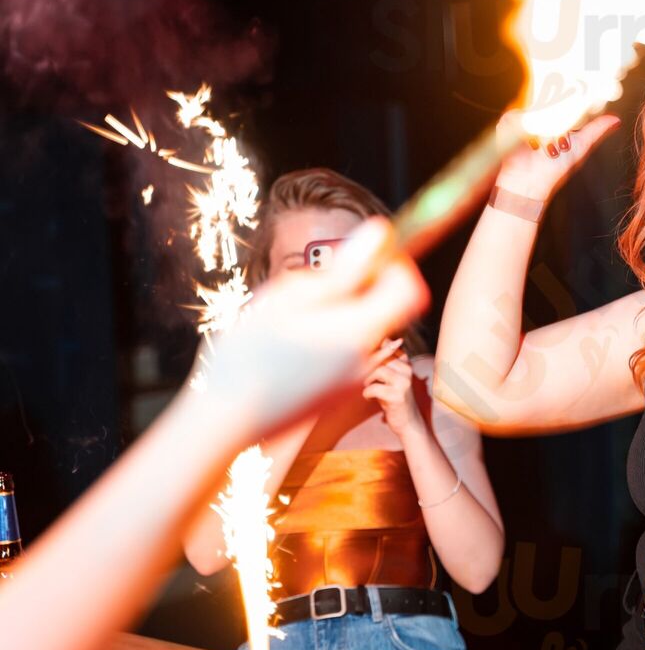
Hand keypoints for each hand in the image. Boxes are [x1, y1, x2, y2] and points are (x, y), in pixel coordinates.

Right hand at [196, 217, 428, 437]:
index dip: (395, 266)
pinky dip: (334, 337)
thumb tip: (379, 233)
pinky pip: (351, 352)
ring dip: (344, 312)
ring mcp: (355, 378)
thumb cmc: (251, 352)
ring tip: (297, 316)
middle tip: (320, 286)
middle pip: (388, 309)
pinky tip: (294, 341)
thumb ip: (345, 268)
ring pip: (367, 329)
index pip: (410, 290)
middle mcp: (367, 357)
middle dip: (364, 288)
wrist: (229, 416)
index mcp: (360, 330)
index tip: (364, 259)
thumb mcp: (293, 298)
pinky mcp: (340, 392)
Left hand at [362, 343, 421, 435]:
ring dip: (368, 380)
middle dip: (366, 367)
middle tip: (362, 377)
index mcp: (406, 364)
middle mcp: (407, 371)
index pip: (388, 348)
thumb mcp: (393, 378)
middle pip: (381, 358)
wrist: (408, 422)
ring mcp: (403, 383)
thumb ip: (387, 361)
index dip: (373, 353)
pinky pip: (374, 388)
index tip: (363, 357)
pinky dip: (367, 393)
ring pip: (378, 370)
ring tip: (367, 387)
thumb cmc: (395, 398)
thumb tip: (382, 340)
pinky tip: (369, 398)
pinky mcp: (396, 396)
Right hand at [495, 110, 620, 202]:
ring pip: (534, 111)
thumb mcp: (580, 147)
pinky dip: (526, 133)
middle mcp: (539, 115)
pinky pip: (515, 118)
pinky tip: (532, 148)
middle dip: (555, 120)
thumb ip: (596, 130)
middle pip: (547, 101)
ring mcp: (522, 119)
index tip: (577, 105)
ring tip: (545, 151)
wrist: (530, 185)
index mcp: (555, 118)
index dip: (571, 99)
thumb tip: (616, 119)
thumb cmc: (554, 169)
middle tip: (558, 143)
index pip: (563, 99)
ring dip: (543, 132)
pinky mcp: (507, 125)